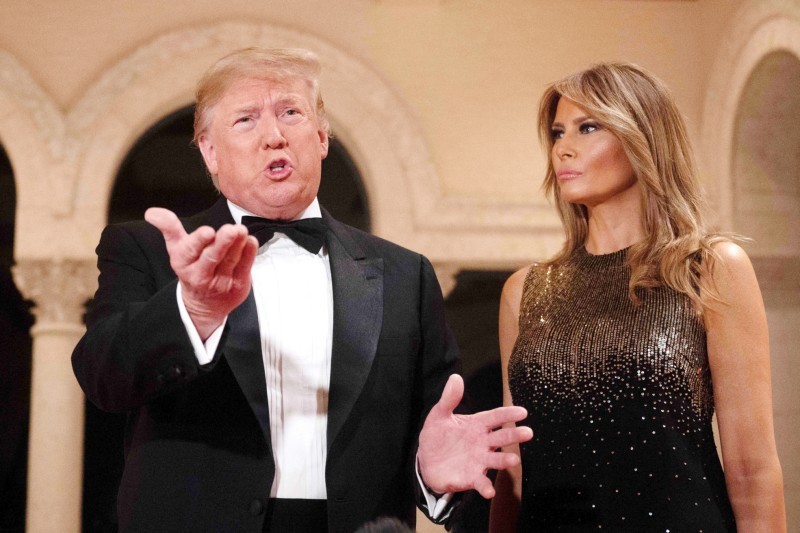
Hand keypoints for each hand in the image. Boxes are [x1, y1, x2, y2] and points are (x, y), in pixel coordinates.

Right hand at [145, 207, 257, 338]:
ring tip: (242, 231)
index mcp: (183, 262)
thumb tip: (151, 212)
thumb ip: (169, 228)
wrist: (204, 304)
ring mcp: (220, 282)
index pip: (189, 250)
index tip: (208, 231)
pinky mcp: (237, 286)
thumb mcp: (177, 248)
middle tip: (232, 229)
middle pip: (212, 257)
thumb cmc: (192, 267)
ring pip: (230, 261)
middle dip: (222, 243)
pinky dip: (249, 255)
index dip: (199, 240)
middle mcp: (200, 274)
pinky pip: (244, 269)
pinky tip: (251, 241)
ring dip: (238, 245)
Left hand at [418, 374, 532, 498]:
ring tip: (515, 460)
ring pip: (496, 460)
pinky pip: (481, 483)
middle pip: (501, 438)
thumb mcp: (439, 415)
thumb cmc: (437, 436)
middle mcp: (482, 443)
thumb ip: (449, 399)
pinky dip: (486, 487)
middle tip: (528, 432)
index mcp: (477, 425)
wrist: (426, 461)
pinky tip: (489, 491)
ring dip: (505, 461)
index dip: (508, 414)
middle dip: (514, 435)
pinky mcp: (472, 478)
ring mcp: (479, 461)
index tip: (522, 412)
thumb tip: (456, 377)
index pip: (495, 417)